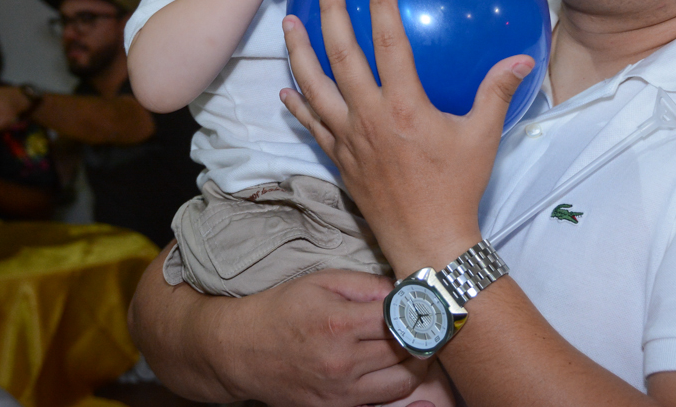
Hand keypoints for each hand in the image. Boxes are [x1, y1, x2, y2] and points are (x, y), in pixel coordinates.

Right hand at [130, 251, 428, 406]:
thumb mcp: (321, 282)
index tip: (436, 304)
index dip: (425, 310)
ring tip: (416, 346)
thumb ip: (366, 285)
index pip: (403, 319)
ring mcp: (340, 392)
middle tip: (432, 324)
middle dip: (426, 337)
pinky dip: (395, 388)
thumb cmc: (281, 309)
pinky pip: (381, 404)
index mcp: (341, 324)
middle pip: (409, 353)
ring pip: (403, 383)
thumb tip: (404, 289)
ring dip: (417, 365)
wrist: (240, 350)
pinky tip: (395, 370)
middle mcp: (344, 362)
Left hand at [280, 0, 533, 274]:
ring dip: (299, 52)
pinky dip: (297, 105)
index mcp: (405, 106)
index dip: (383, 6)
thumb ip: (496, 92)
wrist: (427, 241)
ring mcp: (349, 138)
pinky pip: (311, 125)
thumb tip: (522, 60)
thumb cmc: (457, 188)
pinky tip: (287, 90)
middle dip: (332, 15)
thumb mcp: (482, 137)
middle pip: (342, 55)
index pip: (391, 43)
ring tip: (289, 24)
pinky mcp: (339, 159)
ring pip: (315, 86)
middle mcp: (369, 117)